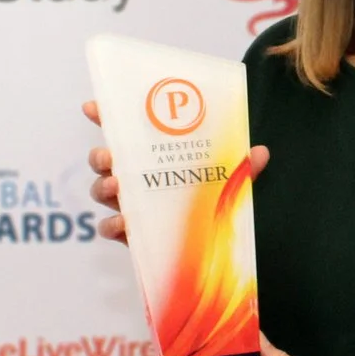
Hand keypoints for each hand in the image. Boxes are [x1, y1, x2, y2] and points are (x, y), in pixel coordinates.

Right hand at [82, 99, 271, 246]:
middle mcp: (135, 177)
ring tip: (116, 185)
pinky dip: (111, 224)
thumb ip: (241, 168)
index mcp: (152, 156)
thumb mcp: (228, 181)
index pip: (123, 131)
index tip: (94, 106)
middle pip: (104, 160)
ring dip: (102, 186)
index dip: (104, 116)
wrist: (212, 249)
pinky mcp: (130, 234)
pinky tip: (122, 222)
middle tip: (111, 156)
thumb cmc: (212, 203)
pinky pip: (110, 228)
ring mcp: (129, 205)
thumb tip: (261, 152)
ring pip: (101, 191)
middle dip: (100, 155)